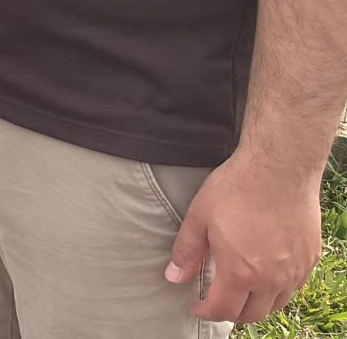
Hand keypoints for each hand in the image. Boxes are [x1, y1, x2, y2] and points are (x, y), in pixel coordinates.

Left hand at [167, 151, 322, 325]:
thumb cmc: (237, 189)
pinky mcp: (310, 258)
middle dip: (231, 313)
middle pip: (252, 314)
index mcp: (241, 272)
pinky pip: (294, 287)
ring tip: (240, 293)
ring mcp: (295, 271)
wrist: (279, 169)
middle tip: (217, 302)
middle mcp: (272, 279)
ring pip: (276, 304)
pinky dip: (277, 290)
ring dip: (256, 305)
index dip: (206, 312)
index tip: (196, 307)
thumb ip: (187, 251)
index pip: (223, 310)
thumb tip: (174, 276)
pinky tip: (266, 276)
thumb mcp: (200, 217)